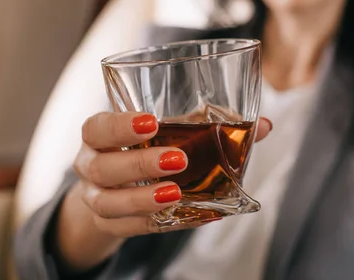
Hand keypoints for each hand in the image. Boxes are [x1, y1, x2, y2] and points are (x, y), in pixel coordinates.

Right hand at [55, 112, 271, 270]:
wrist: (114, 187)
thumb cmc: (142, 150)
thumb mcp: (166, 133)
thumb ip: (206, 126)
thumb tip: (263, 125)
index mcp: (98, 136)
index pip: (96, 127)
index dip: (118, 126)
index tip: (150, 123)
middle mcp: (90, 166)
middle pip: (101, 167)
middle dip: (138, 164)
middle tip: (178, 159)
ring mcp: (96, 199)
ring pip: (108, 203)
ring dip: (142, 199)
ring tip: (176, 193)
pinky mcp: (110, 225)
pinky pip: (129, 228)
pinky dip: (155, 223)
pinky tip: (184, 215)